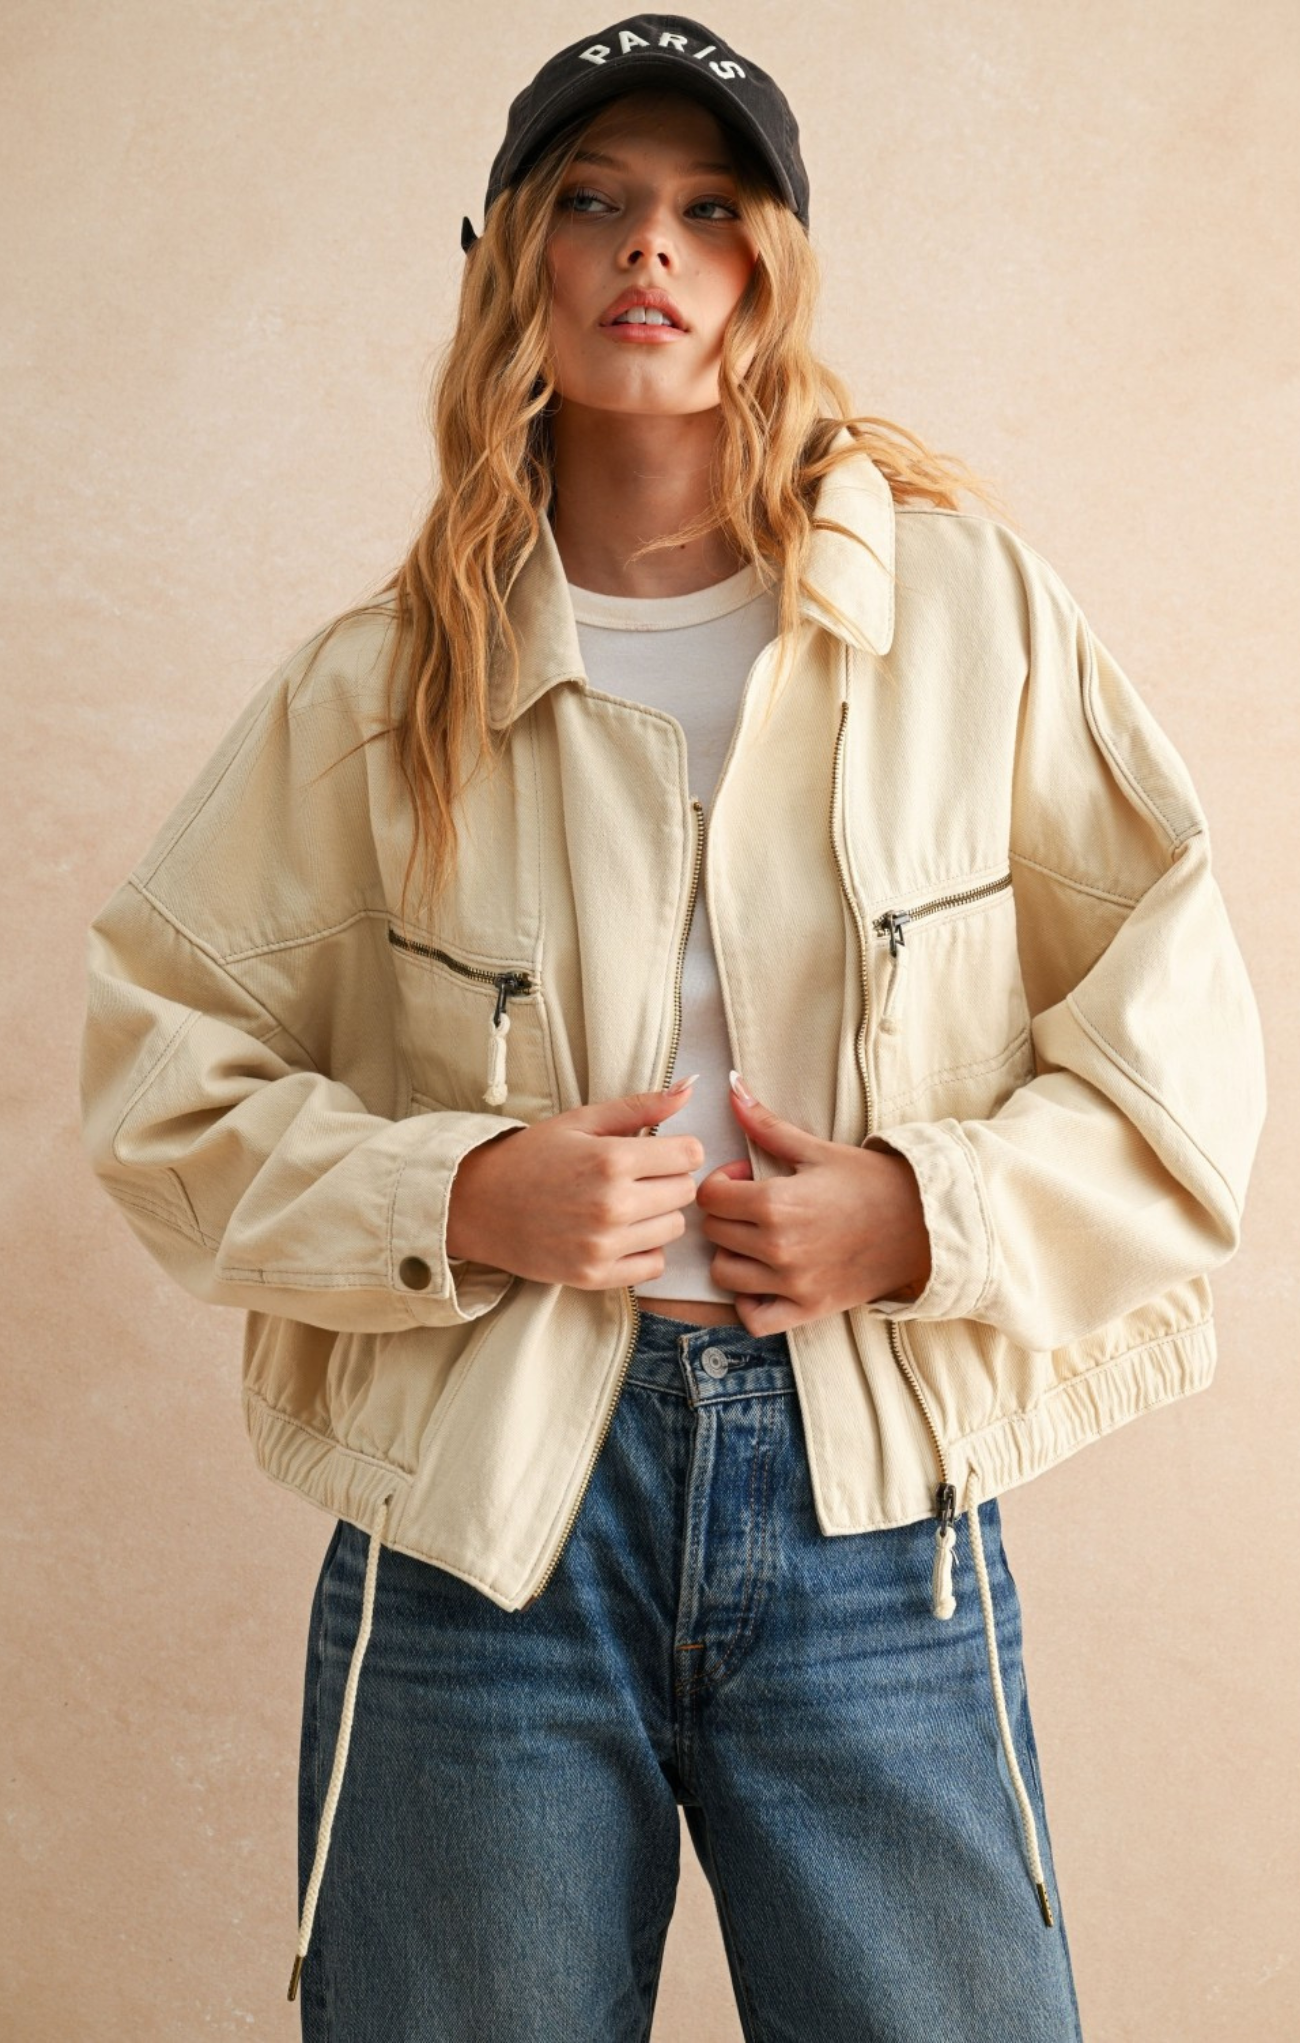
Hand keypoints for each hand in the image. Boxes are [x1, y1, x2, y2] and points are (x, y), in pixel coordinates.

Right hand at [445, 1081, 703, 1289]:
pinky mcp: (595, 1276)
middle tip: (637, 1177)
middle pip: (686, 1192)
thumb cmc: (530, 1157)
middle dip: (669, 1179)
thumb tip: (691, 1088)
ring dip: (658, 1215)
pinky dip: (645, 1250)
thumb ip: (639, 1106)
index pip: (690, 1155)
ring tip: (626, 1205)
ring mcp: (604, 1245)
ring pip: (674, 1228)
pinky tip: (620, 1234)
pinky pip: (654, 1265)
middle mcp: (612, 1205)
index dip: (679, 1149)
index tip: (659, 1151)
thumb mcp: (581, 1120)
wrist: (478, 1205)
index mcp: (611, 1159)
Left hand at [694, 1072, 932, 1336]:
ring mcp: (792, 1283)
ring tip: (756, 1240)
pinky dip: (749, 1303)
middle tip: (753, 1205)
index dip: (721, 1181)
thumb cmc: (872, 1183)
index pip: (709, 1196)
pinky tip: (763, 1281)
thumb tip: (731, 1086)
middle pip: (714, 1233)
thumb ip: (766, 1125)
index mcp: (775, 1203)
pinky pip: (753, 1318)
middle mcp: (777, 1247)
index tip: (745, 1178)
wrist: (924, 1223)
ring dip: (732, 1255)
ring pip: (724, 1274)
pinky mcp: (808, 1309)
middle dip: (726, 1214)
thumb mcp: (818, 1150)